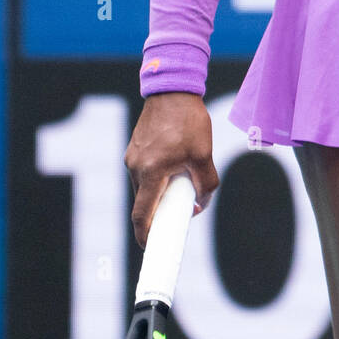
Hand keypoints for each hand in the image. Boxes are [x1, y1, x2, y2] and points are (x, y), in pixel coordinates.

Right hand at [124, 92, 218, 247]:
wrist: (172, 89)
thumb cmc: (188, 121)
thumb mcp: (203, 154)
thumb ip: (206, 184)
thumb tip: (200, 204)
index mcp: (151, 172)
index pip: (141, 215)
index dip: (145, 236)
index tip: (150, 249)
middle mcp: (136, 167)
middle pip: (144, 203)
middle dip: (159, 214)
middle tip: (177, 218)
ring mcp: (133, 158)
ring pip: (145, 187)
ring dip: (161, 193)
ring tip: (183, 184)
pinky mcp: (135, 149)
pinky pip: (145, 172)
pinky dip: (158, 179)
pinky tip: (175, 167)